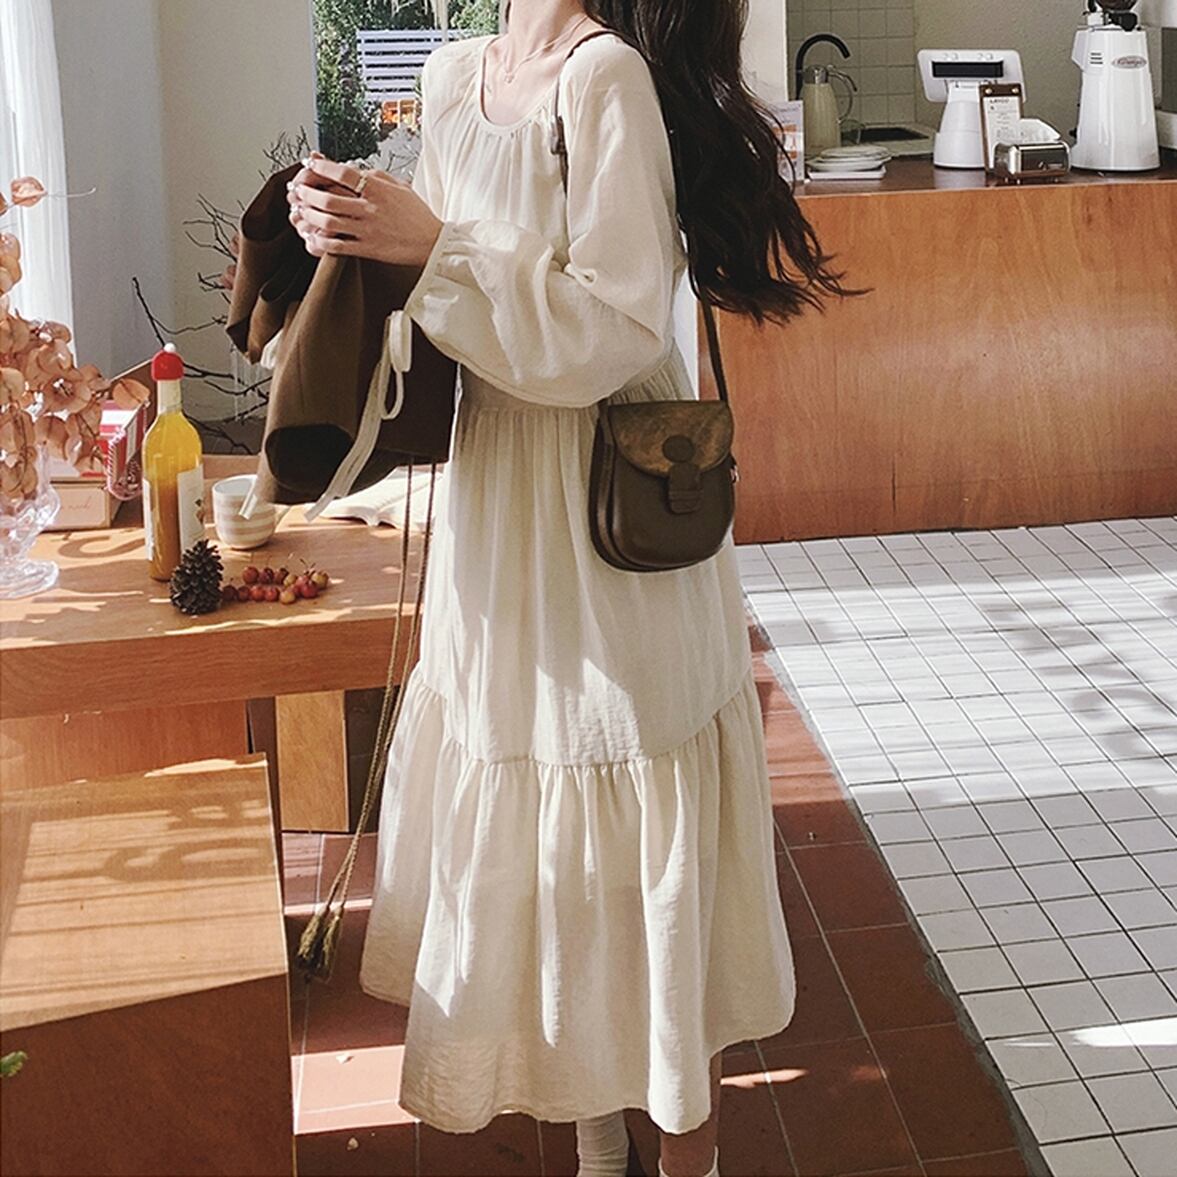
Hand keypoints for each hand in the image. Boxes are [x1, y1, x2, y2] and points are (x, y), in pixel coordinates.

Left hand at [288, 154, 442, 267]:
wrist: (432, 243)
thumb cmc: (416, 215)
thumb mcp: (398, 186)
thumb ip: (374, 175)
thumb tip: (349, 167)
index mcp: (378, 189)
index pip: (343, 173)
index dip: (322, 167)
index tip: (309, 164)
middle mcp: (370, 208)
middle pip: (329, 198)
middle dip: (307, 193)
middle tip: (297, 190)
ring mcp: (368, 230)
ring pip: (329, 221)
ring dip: (310, 215)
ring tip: (301, 211)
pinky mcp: (368, 249)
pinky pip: (337, 246)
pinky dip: (321, 241)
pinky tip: (312, 236)